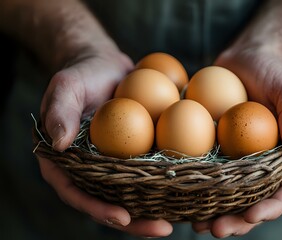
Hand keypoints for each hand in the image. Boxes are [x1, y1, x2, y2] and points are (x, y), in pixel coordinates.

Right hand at [38, 47, 172, 237]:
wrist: (107, 66)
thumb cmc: (82, 74)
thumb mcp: (66, 86)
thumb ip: (59, 112)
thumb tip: (58, 143)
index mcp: (65, 160)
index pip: (75, 191)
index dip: (97, 208)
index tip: (123, 218)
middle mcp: (89, 168)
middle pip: (107, 201)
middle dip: (134, 220)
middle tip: (161, 228)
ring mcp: (113, 162)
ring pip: (132, 192)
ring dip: (153, 208)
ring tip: (178, 219)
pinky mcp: (133, 153)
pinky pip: (148, 171)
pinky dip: (164, 181)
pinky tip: (186, 187)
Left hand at [192, 45, 281, 237]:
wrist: (247, 61)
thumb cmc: (274, 72)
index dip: (272, 206)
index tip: (252, 215)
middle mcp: (265, 162)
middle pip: (256, 200)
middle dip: (239, 220)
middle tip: (217, 229)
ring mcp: (240, 158)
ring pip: (231, 194)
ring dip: (216, 212)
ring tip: (199, 226)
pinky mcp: (219, 150)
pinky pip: (210, 173)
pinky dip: (199, 188)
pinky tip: (184, 197)